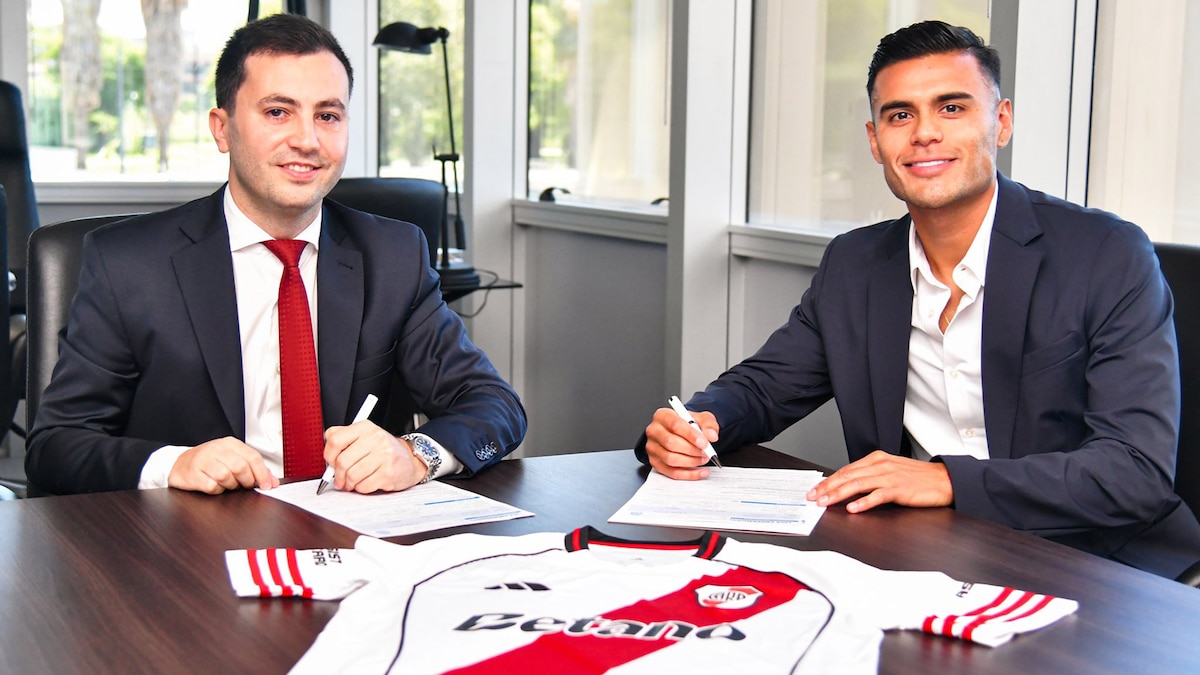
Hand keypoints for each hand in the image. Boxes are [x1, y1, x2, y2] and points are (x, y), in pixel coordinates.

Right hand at [168, 437, 278, 493]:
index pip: (252, 457)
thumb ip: (253, 469)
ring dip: (231, 486)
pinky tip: (215, 487)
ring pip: (226, 476)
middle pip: (241, 467)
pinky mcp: (193, 474)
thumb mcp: (232, 459)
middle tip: (244, 486)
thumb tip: (272, 482)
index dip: (262, 473)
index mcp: (230, 444)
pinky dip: (217, 490)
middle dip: (247, 481)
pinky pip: (211, 486)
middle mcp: (216, 449)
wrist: (179, 464)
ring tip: (228, 485)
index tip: (267, 486)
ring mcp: (203, 460)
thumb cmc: (209, 463)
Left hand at [323, 421, 427, 492]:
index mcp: (365, 428)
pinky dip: (361, 488)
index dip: (329, 455)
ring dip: (349, 484)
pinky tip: (366, 483)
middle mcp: (375, 438)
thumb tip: (327, 459)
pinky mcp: (388, 473)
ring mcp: (384, 456)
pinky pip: (364, 486)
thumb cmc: (383, 451)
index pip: (335, 439)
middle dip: (337, 475)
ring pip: (352, 476)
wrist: (410, 460)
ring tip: (352, 483)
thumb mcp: (365, 437)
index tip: (331, 462)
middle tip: (339, 479)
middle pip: (342, 461)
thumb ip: (344, 441)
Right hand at [643, 407, 719, 479]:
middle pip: (670, 443)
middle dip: (692, 450)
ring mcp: (653, 448)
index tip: (704, 443)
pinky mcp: (655, 462)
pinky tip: (700, 472)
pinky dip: (688, 474)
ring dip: (691, 462)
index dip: (691, 435)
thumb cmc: (689, 424)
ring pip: (670, 459)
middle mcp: (654, 431)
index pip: (675, 425)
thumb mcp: (701, 418)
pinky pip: (671, 472)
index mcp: (663, 416)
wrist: (683, 432)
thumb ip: (708, 424)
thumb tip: (711, 435)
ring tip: (703, 459)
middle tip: (706, 452)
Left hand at [806, 450, 952, 512]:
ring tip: (825, 502)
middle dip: (827, 487)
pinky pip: (878, 496)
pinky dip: (864, 502)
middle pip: (847, 476)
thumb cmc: (917, 478)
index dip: (828, 480)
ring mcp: (890, 477)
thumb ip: (870, 476)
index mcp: (876, 459)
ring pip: (858, 484)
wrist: (944, 479)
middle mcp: (880, 465)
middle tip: (813, 497)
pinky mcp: (899, 489)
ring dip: (838, 494)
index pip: (846, 469)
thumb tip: (848, 486)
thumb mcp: (890, 471)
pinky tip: (853, 508)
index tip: (815, 489)